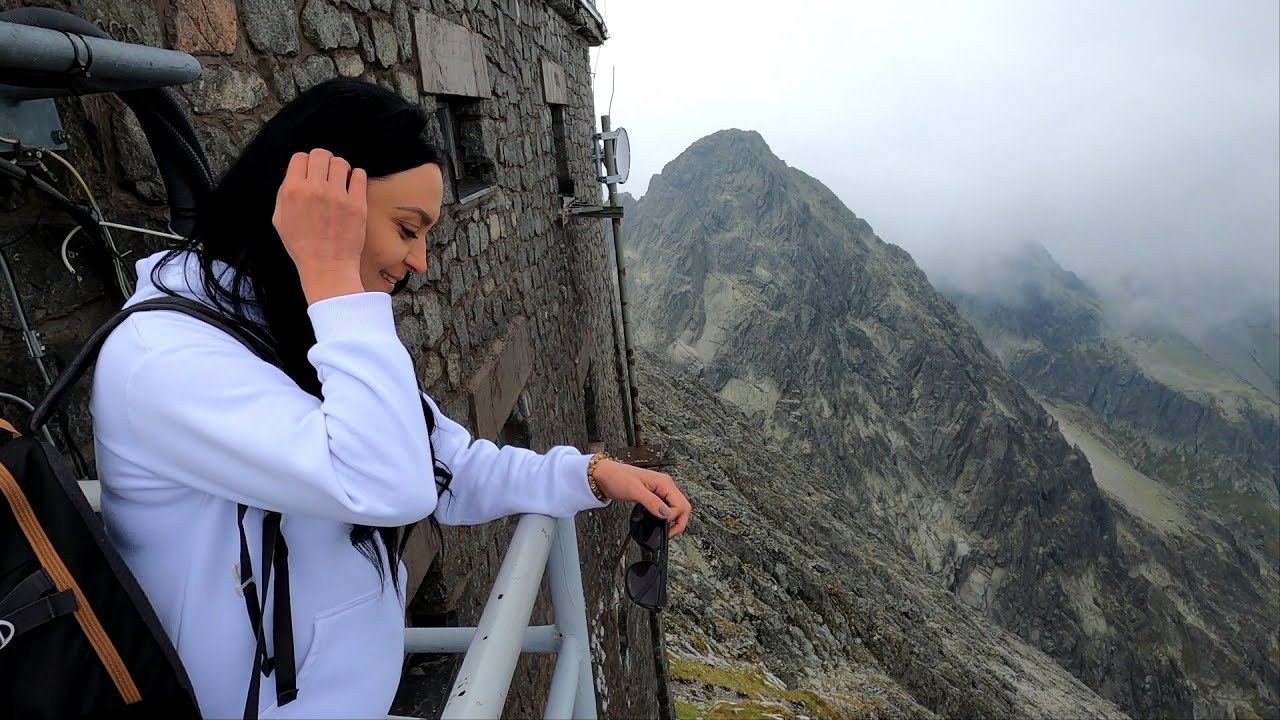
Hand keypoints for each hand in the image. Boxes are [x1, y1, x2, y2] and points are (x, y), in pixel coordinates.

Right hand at [272, 149, 367, 302]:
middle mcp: (314, 190)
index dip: (305, 163)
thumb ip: (284, 192)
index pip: (300, 157)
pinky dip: (356, 176)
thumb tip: (295, 173)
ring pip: (340, 162)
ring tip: (340, 181)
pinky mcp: (357, 204)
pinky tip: (352, 186)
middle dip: (323, 161)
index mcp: (292, 191)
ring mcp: (338, 196)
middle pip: (320, 154)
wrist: (327, 267)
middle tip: (327, 173)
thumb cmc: (302, 246)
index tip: (310, 172)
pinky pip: (359, 175)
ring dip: (340, 168)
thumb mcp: (279, 219)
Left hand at [593, 459, 691, 537]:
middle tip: (668, 533)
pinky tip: (658, 522)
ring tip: (664, 530)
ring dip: (673, 520)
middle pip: (683, 507)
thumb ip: (652, 503)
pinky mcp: (654, 496)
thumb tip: (666, 514)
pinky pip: (666, 507)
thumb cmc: (617, 478)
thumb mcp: (634, 491)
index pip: (680, 504)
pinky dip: (665, 516)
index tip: (661, 523)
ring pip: (676, 508)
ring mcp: (660, 491)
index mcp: (664, 482)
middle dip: (679, 522)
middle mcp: (665, 486)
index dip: (672, 517)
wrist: (604, 475)